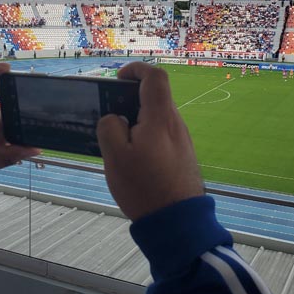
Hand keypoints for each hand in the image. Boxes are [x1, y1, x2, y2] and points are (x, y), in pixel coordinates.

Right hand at [96, 62, 203, 220]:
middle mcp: (175, 124)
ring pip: (157, 118)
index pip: (155, 76)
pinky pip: (162, 135)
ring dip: (137, 120)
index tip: (118, 79)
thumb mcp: (115, 156)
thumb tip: (115, 118)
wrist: (178, 223)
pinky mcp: (183, 156)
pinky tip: (133, 158)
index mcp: (160, 118)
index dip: (136, 69)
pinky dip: (146, 136)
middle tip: (110, 115)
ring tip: (118, 141)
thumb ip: (110, 127)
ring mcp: (182, 141)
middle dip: (131, 99)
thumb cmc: (144, 187)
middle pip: (155, 97)